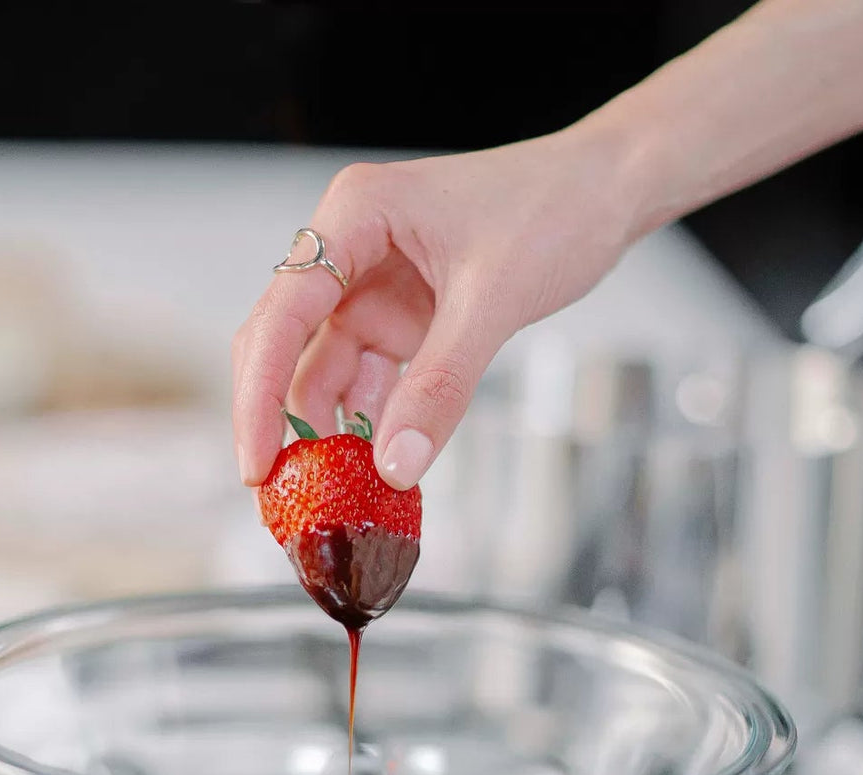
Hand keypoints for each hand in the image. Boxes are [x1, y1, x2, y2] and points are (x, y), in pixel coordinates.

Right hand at [231, 121, 642, 488]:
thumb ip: (440, 386)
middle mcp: (351, 251)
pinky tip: (377, 467)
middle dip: (279, 421)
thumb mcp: (493, 300)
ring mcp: (374, 288)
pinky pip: (370, 382)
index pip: (281, 315)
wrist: (606, 192)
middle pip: (285, 347)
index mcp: (355, 216)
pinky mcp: (403, 319)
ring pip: (326, 373)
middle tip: (279, 494)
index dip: (259, 396)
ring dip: (329, 433)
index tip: (256, 464)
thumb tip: (394, 466)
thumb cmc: (555, 207)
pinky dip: (371, 425)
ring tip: (333, 495)